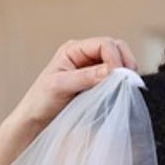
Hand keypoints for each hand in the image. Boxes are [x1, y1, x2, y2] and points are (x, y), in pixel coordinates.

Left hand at [0, 36, 137, 164]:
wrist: (35, 120)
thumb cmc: (40, 102)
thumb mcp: (60, 86)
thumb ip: (85, 77)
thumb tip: (112, 71)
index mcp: (73, 49)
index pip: (104, 44)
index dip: (115, 58)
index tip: (118, 76)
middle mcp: (84, 55)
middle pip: (116, 48)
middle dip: (125, 62)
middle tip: (129, 81)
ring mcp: (92, 68)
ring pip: (119, 61)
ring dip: (125, 72)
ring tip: (125, 87)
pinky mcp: (96, 82)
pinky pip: (115, 77)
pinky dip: (120, 82)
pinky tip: (119, 93)